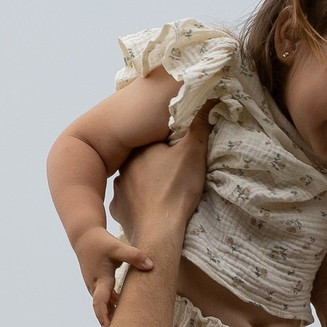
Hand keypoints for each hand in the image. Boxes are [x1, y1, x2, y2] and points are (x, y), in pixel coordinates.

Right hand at [71, 225, 150, 326]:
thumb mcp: (118, 246)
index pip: (100, 302)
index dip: (104, 316)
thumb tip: (151, 265)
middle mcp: (95, 285)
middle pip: (102, 308)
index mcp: (101, 279)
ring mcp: (94, 285)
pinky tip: (123, 313)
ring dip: (112, 315)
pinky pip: (105, 299)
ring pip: (104, 304)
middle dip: (110, 321)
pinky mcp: (97, 283)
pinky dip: (112, 306)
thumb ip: (135, 256)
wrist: (84, 237)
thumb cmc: (101, 242)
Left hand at [109, 110, 209, 248]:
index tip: (177, 153)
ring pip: (133, 181)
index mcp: (141, 149)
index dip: (166, 146)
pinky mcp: (118, 210)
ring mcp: (119, 189)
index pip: (152, 141)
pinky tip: (149, 210)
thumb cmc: (176, 189)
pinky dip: (137, 206)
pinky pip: (128, 204)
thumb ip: (199, 124)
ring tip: (162, 193)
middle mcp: (124, 167)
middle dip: (154, 165)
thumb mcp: (193, 153)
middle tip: (172, 174)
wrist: (159, 230)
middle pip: (142, 161)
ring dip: (144, 185)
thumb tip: (208, 97)